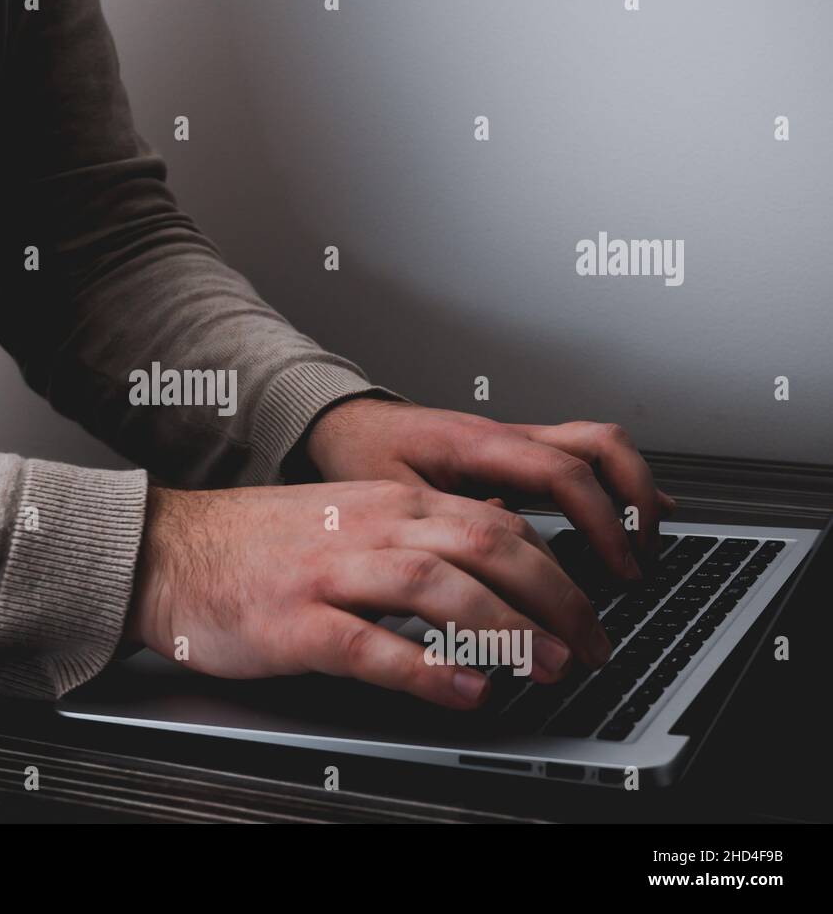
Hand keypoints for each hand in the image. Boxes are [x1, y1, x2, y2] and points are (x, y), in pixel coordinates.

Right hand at [125, 480, 612, 709]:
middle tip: (590, 646)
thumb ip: (414, 533)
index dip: (558, 571)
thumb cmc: (255, 544)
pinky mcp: (295, 620)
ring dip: (507, 630)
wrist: (168, 550)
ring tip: (547, 667)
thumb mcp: (346, 519)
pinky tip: (464, 691)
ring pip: (440, 587)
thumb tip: (490, 559)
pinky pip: (372, 644)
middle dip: (555, 599)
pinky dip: (428, 670)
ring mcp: (331, 573)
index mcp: (388, 505)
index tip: (587, 613)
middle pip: (488, 548)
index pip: (498, 525)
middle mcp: (369, 528)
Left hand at [306, 399, 675, 578]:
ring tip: (644, 540)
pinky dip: (612, 484)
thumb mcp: (392, 498)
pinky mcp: (513, 453)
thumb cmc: (362, 454)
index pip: (564, 474)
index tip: (619, 568)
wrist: (345, 423)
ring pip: (598, 445)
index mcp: (478, 445)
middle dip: (635, 500)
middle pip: (602, 447)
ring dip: (631, 488)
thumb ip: (447, 522)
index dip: (603, 522)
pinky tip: (629, 515)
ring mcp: (514, 440)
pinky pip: (579, 456)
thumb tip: (506, 550)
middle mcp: (506, 435)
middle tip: (641, 557)